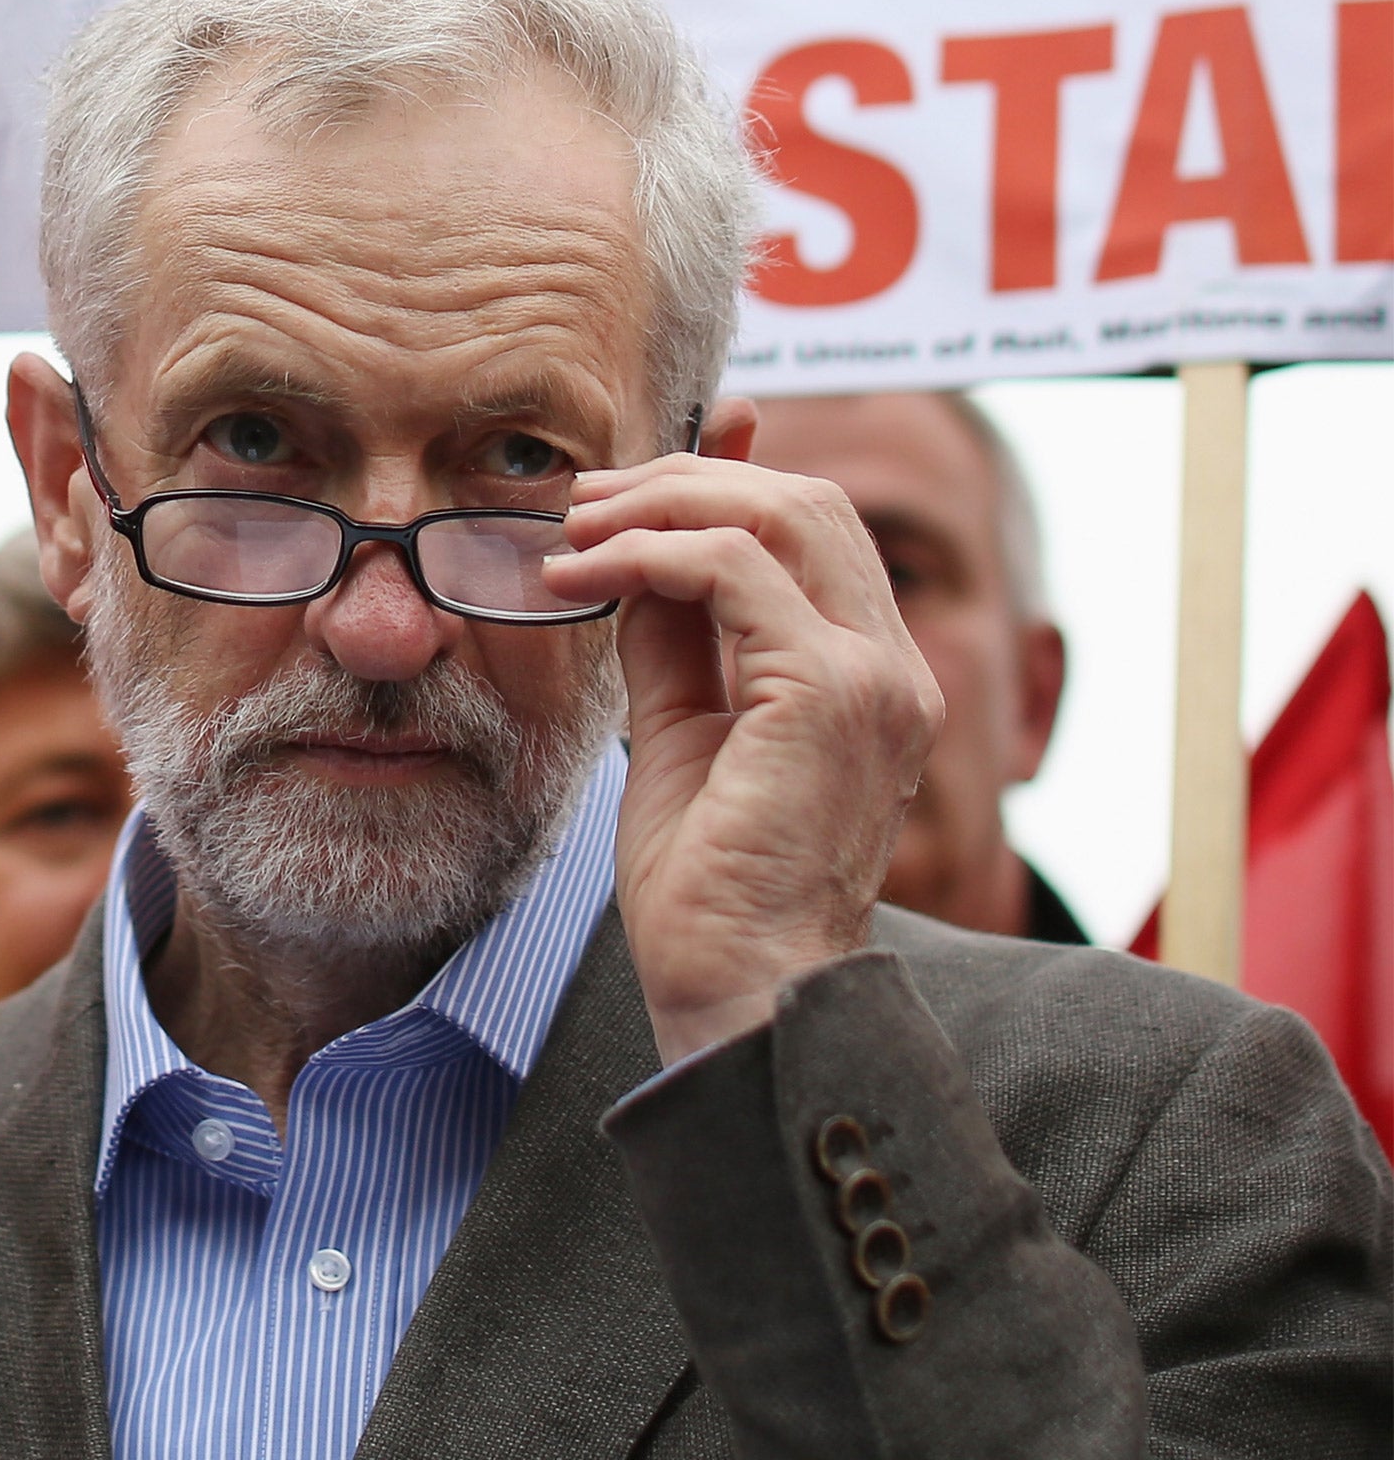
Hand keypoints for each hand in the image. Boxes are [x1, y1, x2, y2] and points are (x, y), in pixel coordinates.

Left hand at [545, 433, 943, 1063]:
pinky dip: (650, 555)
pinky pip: (734, 571)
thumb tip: (637, 559)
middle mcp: (891, 667)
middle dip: (686, 481)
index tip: (630, 481)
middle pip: (806, 502)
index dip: (729, 480)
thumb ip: (675, 642)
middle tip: (585, 501)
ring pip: (779, 514)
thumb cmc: (707, 888)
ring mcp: (873, 676)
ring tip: (576, 530)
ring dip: (662, 505)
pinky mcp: (828, 692)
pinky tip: (585, 575)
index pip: (816, 532)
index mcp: (871, 677)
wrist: (735, 989)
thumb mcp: (682, 732)